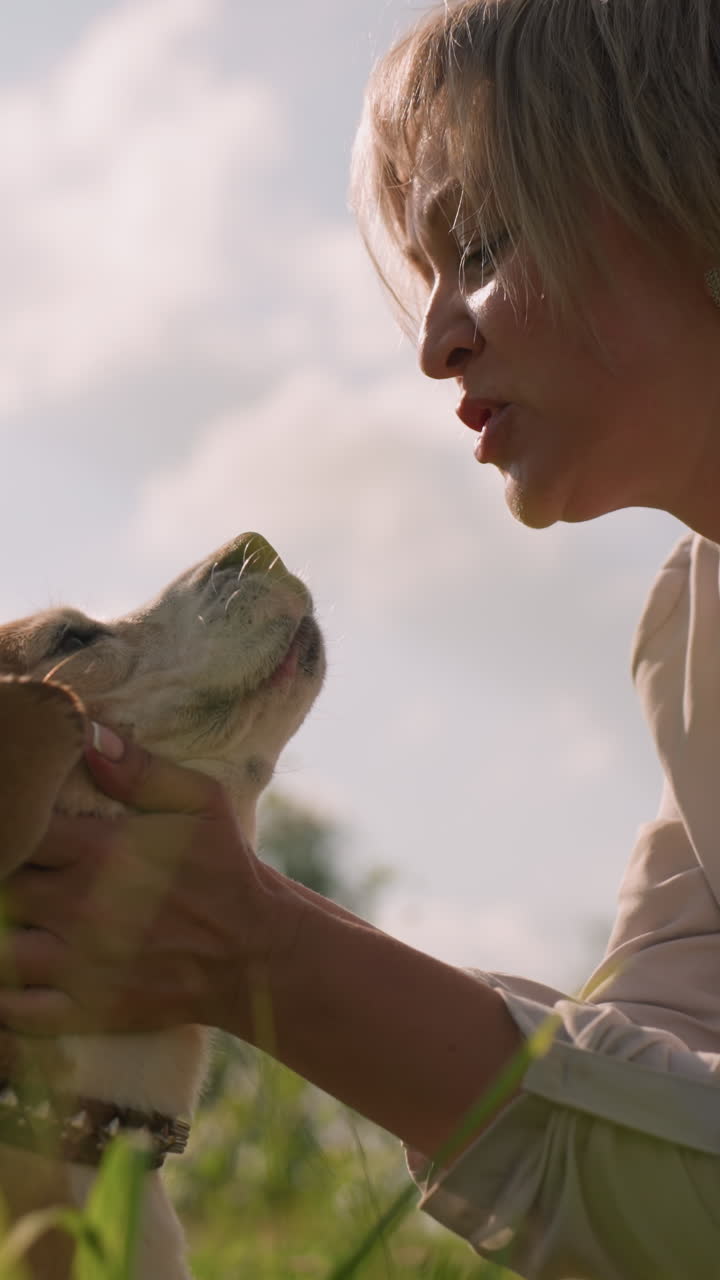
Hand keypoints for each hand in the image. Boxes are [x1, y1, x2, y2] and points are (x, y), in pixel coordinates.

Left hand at [0, 737, 303, 1036]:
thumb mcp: (200, 802)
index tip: (18, 823)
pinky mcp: (84, 1009)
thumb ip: (140, 768)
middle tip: (18, 868)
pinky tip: (12, 970)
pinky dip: (3, 995)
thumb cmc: (223, 869)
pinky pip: (14, 1009)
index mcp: (101, 850)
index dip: (12, 825)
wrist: (254, 952)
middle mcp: (80, 906)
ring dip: (1, 930)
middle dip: (4, 876)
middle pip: (0, 886)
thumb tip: (88, 734)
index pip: (20, 829)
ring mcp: (78, 964)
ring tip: (16, 916)